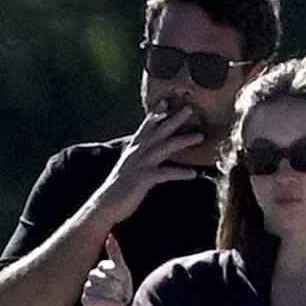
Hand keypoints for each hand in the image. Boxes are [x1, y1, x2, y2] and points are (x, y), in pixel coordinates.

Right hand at [81, 234, 132, 305]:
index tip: (124, 282)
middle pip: (101, 277)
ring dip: (112, 296)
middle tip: (122, 293)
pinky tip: (114, 305)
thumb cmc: (122, 289)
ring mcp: (88, 288)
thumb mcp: (122, 271)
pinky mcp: (86, 300)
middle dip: (115, 287)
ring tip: (119, 300)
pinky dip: (107, 303)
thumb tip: (110, 236)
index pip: (107, 267)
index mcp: (102, 267)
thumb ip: (115, 254)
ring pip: (97, 288)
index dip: (118, 275)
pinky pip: (94, 299)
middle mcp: (93, 276)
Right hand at [92, 102, 204, 224]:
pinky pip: (164, 173)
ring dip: (183, 140)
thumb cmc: (120, 189)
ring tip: (200, 136)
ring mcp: (140, 164)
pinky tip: (193, 174)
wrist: (106, 206)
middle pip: (158, 131)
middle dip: (174, 119)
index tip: (167, 100)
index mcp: (134, 149)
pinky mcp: (143, 178)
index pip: (146, 127)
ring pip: (164, 147)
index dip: (155, 114)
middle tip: (189, 108)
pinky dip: (179, 173)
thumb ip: (141, 159)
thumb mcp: (131, 169)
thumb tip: (151, 154)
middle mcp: (137, 153)